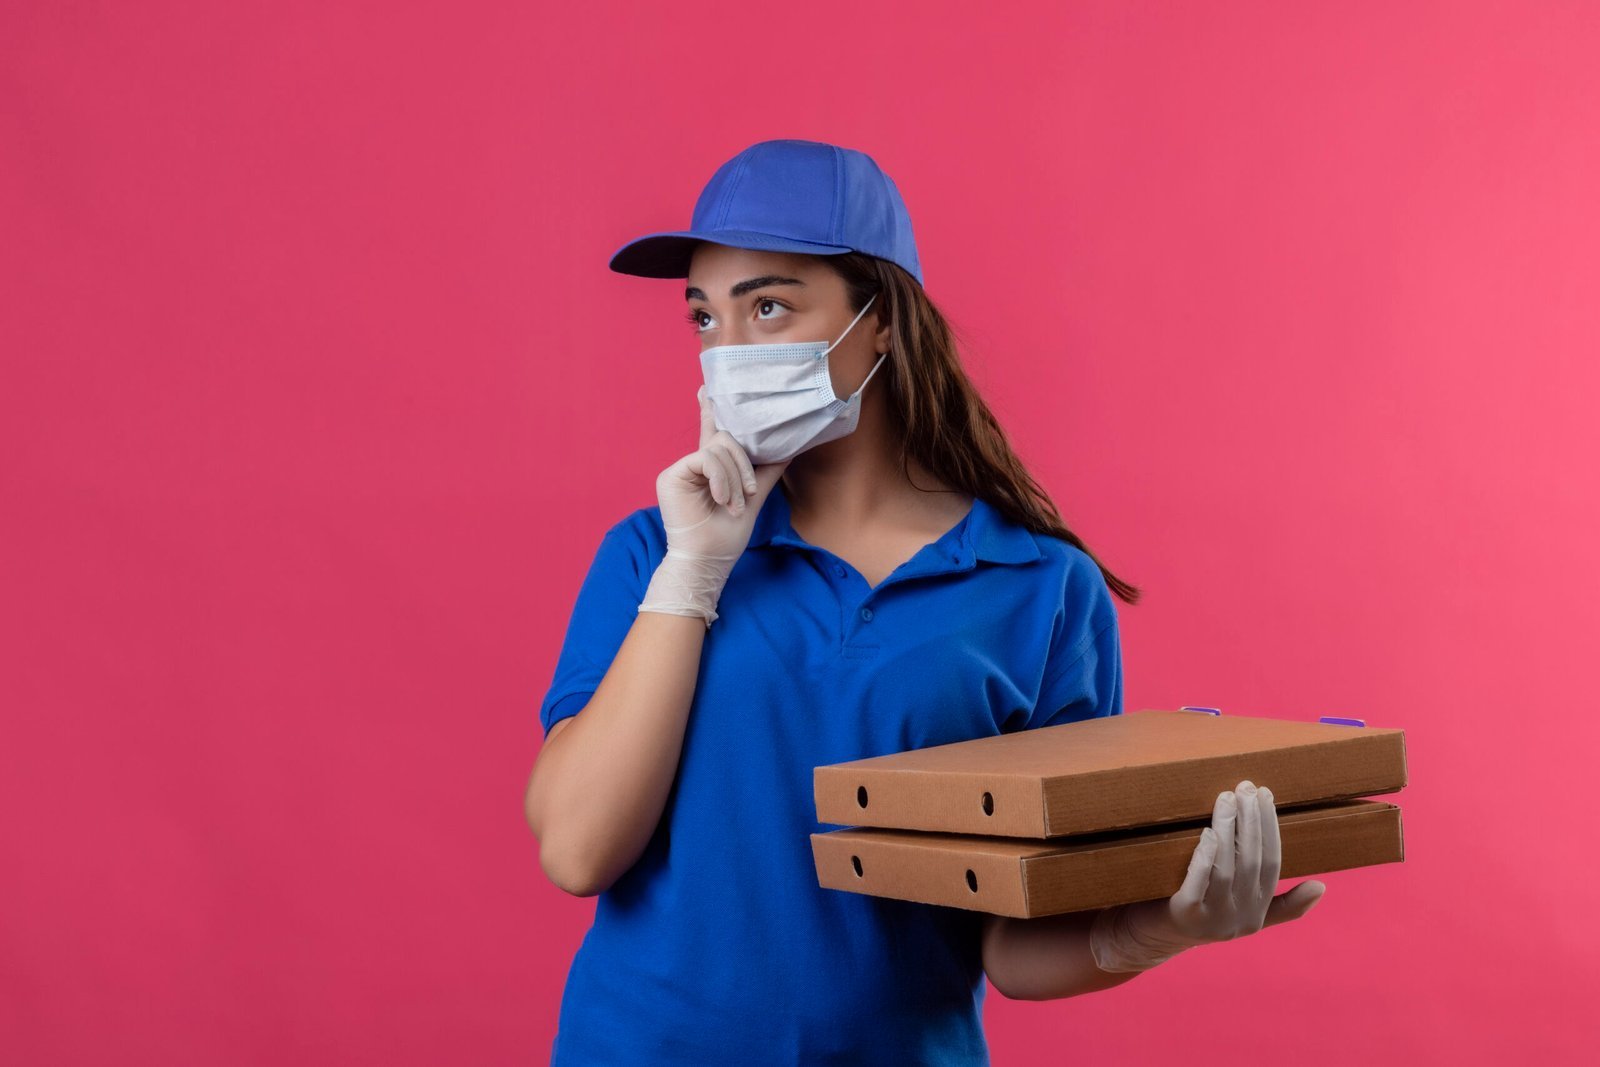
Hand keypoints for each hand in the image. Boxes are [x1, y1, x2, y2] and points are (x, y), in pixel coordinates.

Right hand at [637, 386, 789, 625]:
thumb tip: (788, 447)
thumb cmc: (728, 535)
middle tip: (747, 493)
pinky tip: (721, 499)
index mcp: (710, 469)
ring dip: (734, 479)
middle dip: (742, 466)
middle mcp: (694, 465)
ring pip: (719, 448)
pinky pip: (706, 458)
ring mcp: (681, 469)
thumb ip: (766, 470)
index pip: (712, 433)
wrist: (709, 559)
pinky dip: (721, 479)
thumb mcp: (754, 496)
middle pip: (725, 438)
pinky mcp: (672, 474)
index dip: (710, 410)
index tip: (706, 388)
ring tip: (734, 504)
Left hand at [1088, 780, 1327, 971]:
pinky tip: (1208, 833)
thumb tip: (1321, 887)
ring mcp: (1212, 920)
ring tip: (1227, 797)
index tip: (1265, 795)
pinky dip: (1205, 857)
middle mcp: (1239, 919)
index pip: (1272, 864)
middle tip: (1246, 787)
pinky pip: (1198, 883)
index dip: (1271, 828)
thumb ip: (1281, 903)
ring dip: (1230, 830)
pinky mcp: (1183, 916)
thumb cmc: (1197, 911)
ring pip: (1227, 868)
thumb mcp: (1243, 911)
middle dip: (1252, 821)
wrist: (1148, 938)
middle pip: (1252, 862)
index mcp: (1257, 912)